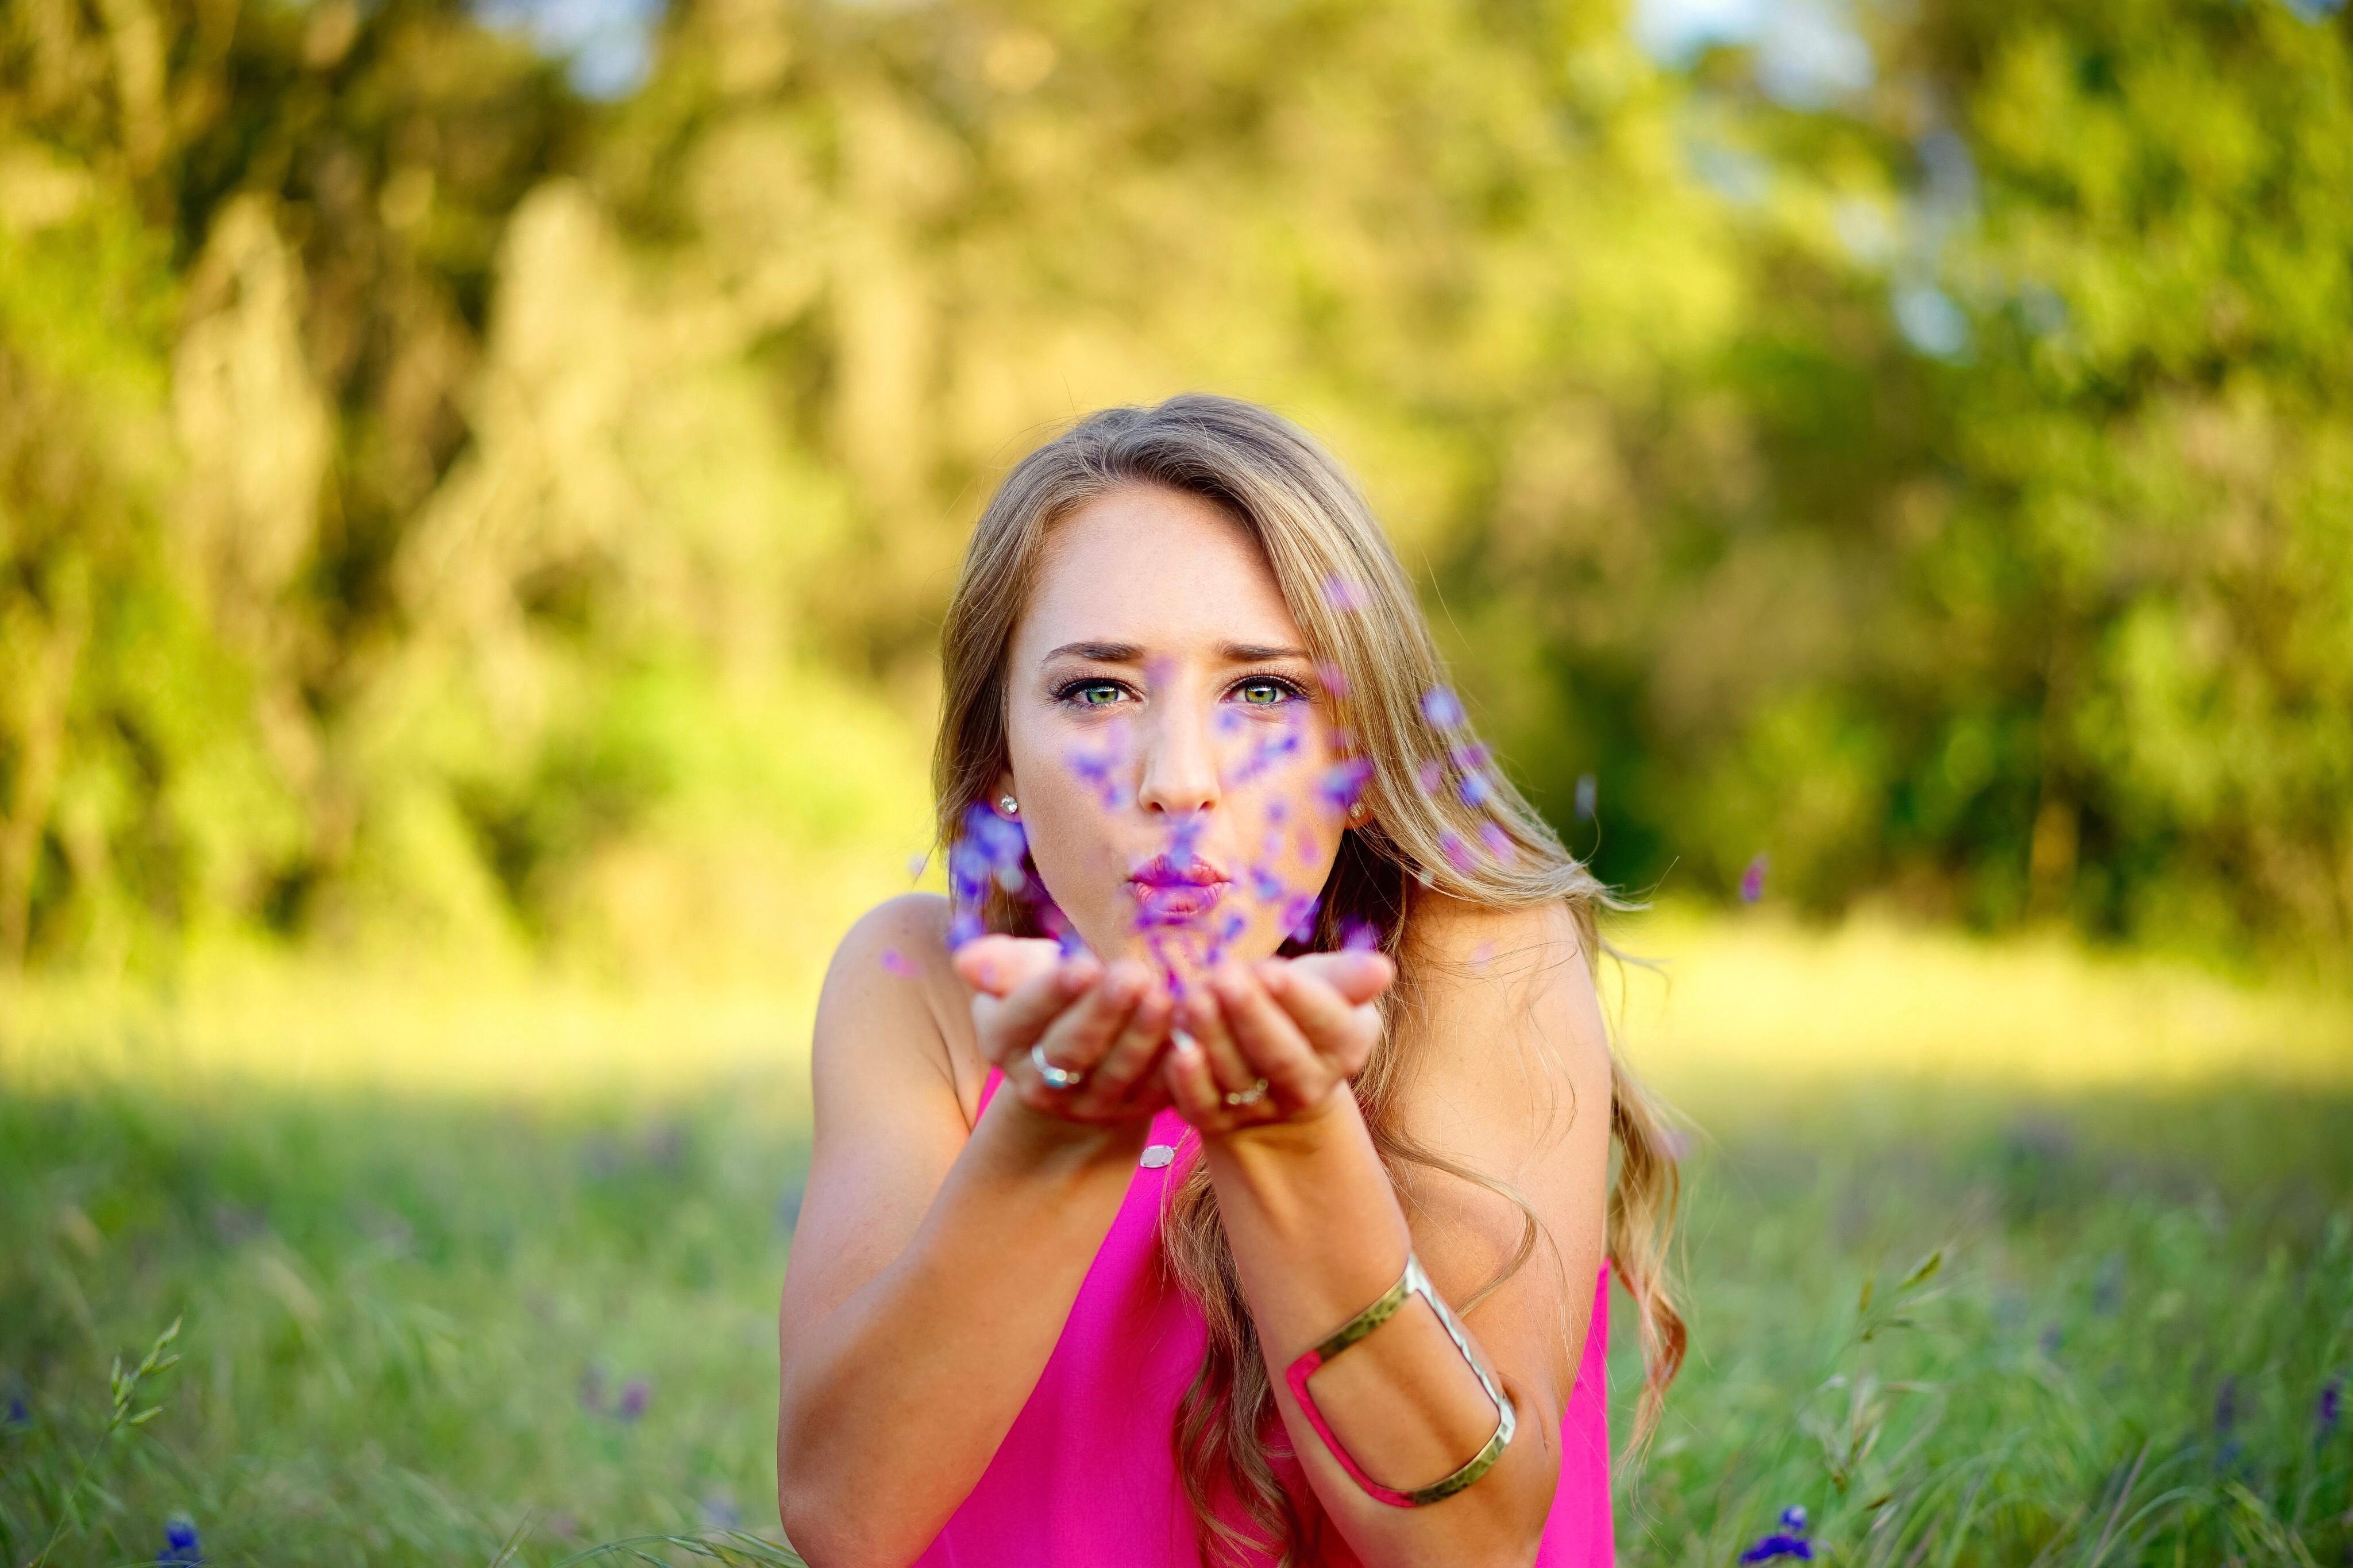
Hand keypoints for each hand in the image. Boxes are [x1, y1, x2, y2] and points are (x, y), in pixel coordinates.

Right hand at [954, 935, 1175, 1122]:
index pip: (1023, 1017)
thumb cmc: (1052, 995)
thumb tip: (968, 962)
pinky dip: (1178, 1060)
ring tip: (1165, 996)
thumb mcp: (1021, 975)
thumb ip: (1000, 964)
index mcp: (1005, 1042)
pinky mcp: (1138, 1110)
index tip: (1081, 964)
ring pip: (1119, 1073)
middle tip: (1131, 974)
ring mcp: (1092, 1103)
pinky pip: (1159, 1089)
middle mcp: (1042, 1083)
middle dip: (1102, 1013)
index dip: (1051, 993)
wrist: (1083, 1054)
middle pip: (1071, 1050)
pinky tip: (1193, 1025)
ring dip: (1143, 1036)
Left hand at [1163, 950, 1394, 1136]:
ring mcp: (1261, 1108)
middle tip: (1224, 975)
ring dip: (1213, 1037)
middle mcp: (1307, 1086)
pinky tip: (1179, 1049)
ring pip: (1236, 1078)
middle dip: (1251, 1016)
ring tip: (1194, 996)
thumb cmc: (1298, 1010)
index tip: (1269, 969)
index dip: (1298, 999)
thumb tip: (1383, 969)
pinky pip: (1203, 1108)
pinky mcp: (1217, 1121)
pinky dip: (1189, 1083)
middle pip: (1281, 1057)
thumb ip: (1348, 976)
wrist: (1267, 1069)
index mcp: (1344, 1047)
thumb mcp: (1326, 985)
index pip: (1328, 1024)